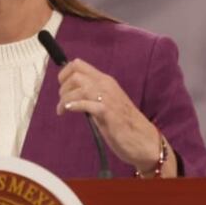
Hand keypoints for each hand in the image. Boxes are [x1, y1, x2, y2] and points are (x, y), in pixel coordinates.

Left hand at [56, 59, 174, 175]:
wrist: (143, 139)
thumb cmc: (124, 124)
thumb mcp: (106, 103)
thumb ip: (93, 96)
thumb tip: (73, 94)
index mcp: (105, 81)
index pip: (79, 65)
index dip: (64, 73)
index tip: (61, 87)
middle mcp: (106, 85)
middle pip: (75, 74)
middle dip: (63, 87)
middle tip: (62, 102)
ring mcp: (108, 98)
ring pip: (78, 87)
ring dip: (65, 99)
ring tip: (61, 110)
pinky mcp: (107, 112)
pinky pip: (85, 103)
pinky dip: (72, 106)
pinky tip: (67, 111)